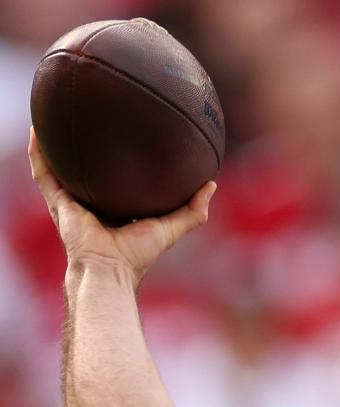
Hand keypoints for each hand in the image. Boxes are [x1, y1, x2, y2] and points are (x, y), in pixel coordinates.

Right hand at [28, 128, 214, 285]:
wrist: (108, 270)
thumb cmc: (136, 256)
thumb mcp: (170, 229)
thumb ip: (192, 212)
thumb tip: (211, 184)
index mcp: (114, 211)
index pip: (115, 183)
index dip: (118, 163)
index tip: (125, 137)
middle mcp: (90, 205)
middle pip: (86, 171)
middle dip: (85, 148)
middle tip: (90, 117)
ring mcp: (71, 202)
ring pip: (59, 167)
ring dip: (54, 143)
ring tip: (55, 112)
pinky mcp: (57, 202)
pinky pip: (43, 172)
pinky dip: (38, 151)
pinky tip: (37, 127)